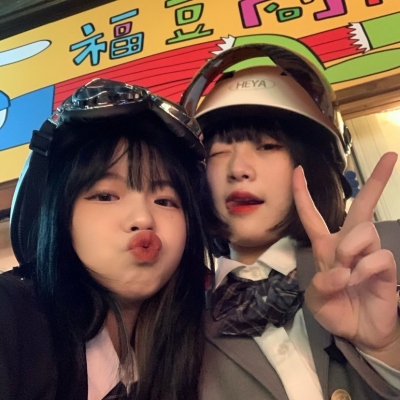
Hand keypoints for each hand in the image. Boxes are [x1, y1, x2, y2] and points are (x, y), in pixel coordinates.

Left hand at [293, 152, 399, 364]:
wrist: (359, 332)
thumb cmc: (335, 310)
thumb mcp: (316, 300)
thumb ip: (320, 285)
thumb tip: (340, 271)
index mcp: (326, 246)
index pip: (312, 215)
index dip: (302, 193)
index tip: (299, 170)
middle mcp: (348, 244)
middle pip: (362, 207)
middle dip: (376, 181)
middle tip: (391, 156)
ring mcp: (369, 253)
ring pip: (363, 231)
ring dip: (351, 251)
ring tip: (347, 274)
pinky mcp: (386, 267)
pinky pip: (377, 256)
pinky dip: (365, 269)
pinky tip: (360, 281)